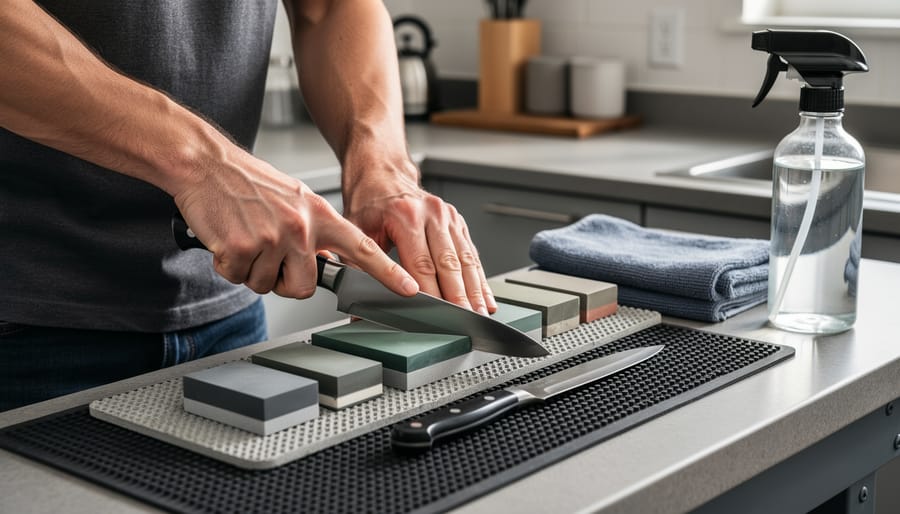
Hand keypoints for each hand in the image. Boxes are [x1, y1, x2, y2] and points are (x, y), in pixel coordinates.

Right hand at [172, 144, 418, 298]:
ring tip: (245, 236)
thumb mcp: (295, 200)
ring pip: (266, 285)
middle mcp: (301, 227)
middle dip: (283, 280)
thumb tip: (322, 263)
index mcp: (319, 215)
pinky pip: (238, 278)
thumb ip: (314, 231)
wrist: (206, 165)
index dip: (388, 272)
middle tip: (267, 252)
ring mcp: (272, 238)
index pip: (363, 248)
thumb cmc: (248, 184)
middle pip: (304, 286)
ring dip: (251, 270)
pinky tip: (227, 238)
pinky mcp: (242, 247)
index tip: (410, 290)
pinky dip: (228, 265)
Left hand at [342, 157, 496, 314]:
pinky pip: (471, 253)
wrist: (383, 175)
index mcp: (406, 216)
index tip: (436, 314)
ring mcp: (448, 216)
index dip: (431, 292)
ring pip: (466, 259)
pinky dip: (479, 277)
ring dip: (475, 289)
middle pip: (449, 263)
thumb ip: (361, 268)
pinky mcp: (457, 221)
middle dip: (459, 296)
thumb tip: (359, 302)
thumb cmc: (369, 204)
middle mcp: (431, 213)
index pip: (421, 263)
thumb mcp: (357, 233)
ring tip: (480, 312)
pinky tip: (485, 295)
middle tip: (465, 319)